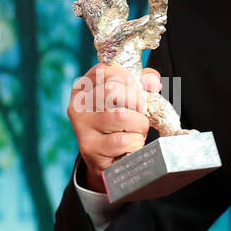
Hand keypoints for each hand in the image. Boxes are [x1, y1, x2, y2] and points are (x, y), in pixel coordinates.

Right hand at [66, 63, 161, 192]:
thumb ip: (142, 82)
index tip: (138, 90)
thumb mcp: (127, 98)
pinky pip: (123, 140)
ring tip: (136, 130)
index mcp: (83, 88)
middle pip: (113, 90)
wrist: (106, 161)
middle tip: (139, 113)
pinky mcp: (91, 148)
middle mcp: (78, 105)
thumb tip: (153, 82)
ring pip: (121, 115)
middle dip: (136, 102)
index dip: (129, 79)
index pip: (105, 70)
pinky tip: (131, 145)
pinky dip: (135, 142)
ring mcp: (82, 127)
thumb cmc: (119, 124)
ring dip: (139, 124)